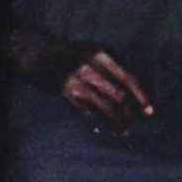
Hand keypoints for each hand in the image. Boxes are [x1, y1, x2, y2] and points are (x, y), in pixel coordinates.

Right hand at [22, 34, 152, 133]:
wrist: (33, 51)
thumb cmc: (65, 52)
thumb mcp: (89, 51)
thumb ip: (107, 67)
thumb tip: (128, 91)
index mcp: (100, 54)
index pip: (127, 77)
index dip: (140, 95)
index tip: (149, 110)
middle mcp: (90, 66)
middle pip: (118, 95)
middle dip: (128, 113)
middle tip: (132, 124)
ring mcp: (77, 80)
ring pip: (104, 107)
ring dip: (115, 122)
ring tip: (121, 131)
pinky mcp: (65, 91)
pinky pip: (85, 110)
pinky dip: (95, 117)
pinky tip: (100, 123)